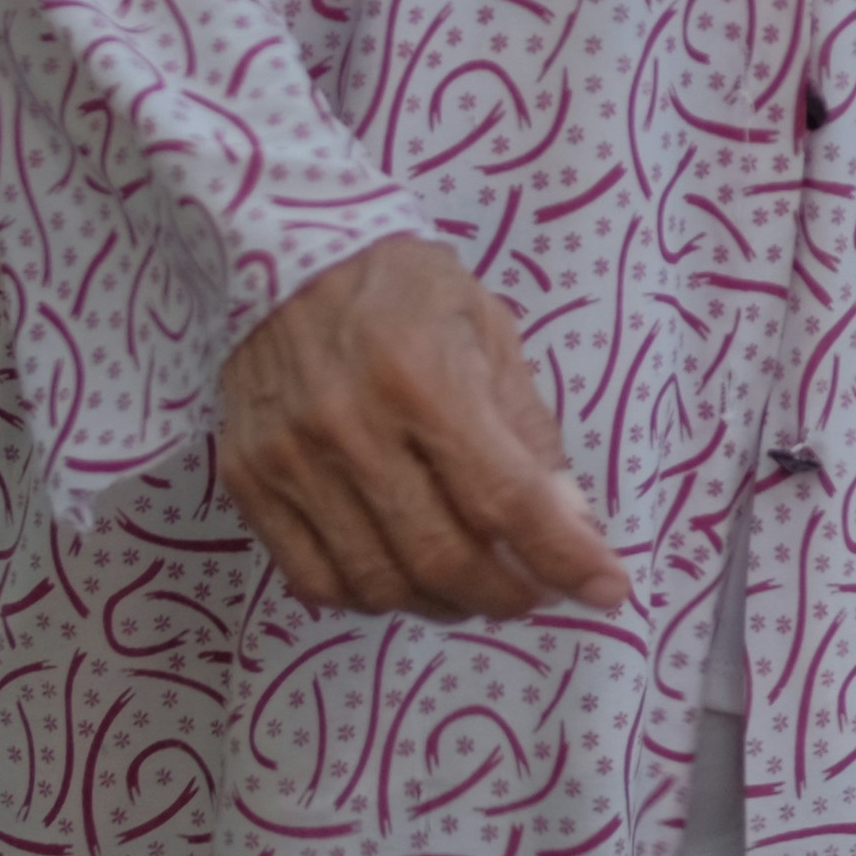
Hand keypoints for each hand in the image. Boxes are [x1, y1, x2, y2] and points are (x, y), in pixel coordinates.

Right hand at [212, 237, 632, 622]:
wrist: (283, 251)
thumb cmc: (403, 287)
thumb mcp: (487, 329)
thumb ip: (527, 428)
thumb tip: (570, 523)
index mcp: (422, 377)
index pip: (503, 496)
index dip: (563, 555)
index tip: (607, 587)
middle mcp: (350, 426)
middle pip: (441, 556)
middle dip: (507, 594)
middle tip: (537, 591)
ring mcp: (290, 459)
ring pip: (379, 581)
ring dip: (445, 604)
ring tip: (475, 586)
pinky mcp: (248, 480)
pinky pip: (314, 578)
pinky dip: (371, 598)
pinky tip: (404, 579)